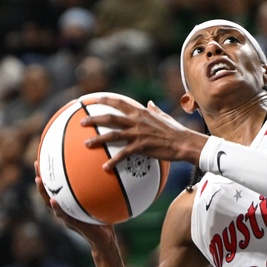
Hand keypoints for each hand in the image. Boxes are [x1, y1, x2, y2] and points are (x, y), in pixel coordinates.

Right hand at [34, 159, 117, 248]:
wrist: (106, 239)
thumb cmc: (103, 218)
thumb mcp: (101, 200)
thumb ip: (99, 188)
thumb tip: (105, 167)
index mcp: (68, 203)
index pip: (56, 187)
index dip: (50, 174)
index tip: (45, 159)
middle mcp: (65, 209)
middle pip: (48, 192)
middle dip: (41, 178)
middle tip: (36, 164)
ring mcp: (67, 217)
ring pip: (50, 203)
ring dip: (43, 192)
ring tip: (38, 179)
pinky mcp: (74, 224)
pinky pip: (63, 215)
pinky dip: (57, 208)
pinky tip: (53, 201)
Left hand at [80, 98, 204, 171]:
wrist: (184, 143)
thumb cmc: (176, 131)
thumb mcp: (164, 117)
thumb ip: (154, 110)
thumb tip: (150, 103)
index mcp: (141, 112)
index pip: (119, 102)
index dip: (105, 100)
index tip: (93, 99)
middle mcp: (137, 121)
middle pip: (110, 118)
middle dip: (93, 119)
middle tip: (82, 122)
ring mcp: (138, 134)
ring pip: (112, 135)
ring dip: (98, 140)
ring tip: (86, 144)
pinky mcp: (141, 147)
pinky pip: (123, 154)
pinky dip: (113, 161)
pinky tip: (105, 167)